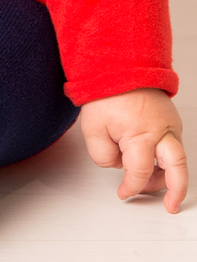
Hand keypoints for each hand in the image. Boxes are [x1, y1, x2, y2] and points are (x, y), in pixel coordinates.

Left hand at [80, 88, 187, 212]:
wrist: (117, 64)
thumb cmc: (105, 91)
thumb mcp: (92, 128)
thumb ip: (103, 155)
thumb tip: (118, 165)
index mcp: (141, 133)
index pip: (140, 172)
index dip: (131, 187)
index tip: (124, 193)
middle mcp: (161, 130)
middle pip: (177, 168)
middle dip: (175, 190)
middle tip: (170, 206)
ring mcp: (170, 123)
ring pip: (178, 157)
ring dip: (168, 175)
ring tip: (151, 184)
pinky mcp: (170, 118)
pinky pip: (174, 144)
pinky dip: (166, 158)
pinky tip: (153, 163)